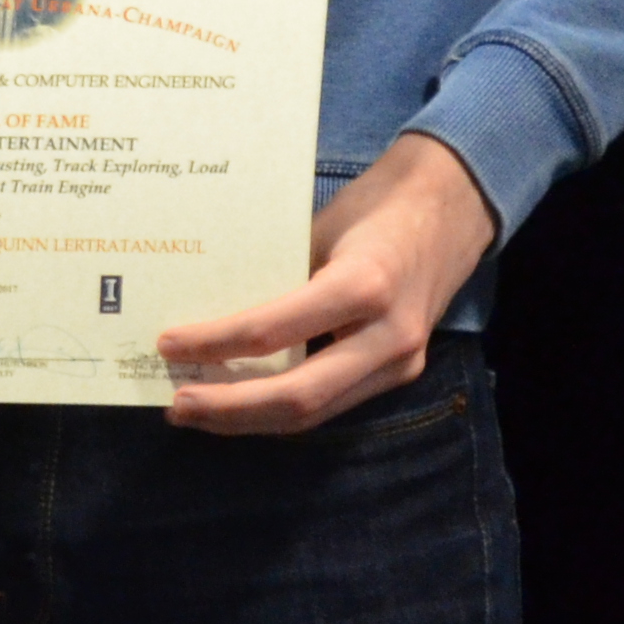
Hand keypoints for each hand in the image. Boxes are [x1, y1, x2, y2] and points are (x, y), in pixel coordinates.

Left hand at [154, 131, 498, 435]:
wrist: (455, 207)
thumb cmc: (378, 205)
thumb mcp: (319, 228)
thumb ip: (277, 275)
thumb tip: (206, 305)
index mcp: (365, 284)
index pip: (274, 331)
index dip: (215, 344)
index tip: (168, 343)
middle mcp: (388, 335)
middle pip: (298, 397)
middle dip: (229, 408)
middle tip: (176, 406)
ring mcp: (401, 362)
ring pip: (316, 412)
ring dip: (252, 419)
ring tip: (198, 412)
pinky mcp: (401, 373)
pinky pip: (333, 401)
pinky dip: (283, 408)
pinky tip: (243, 401)